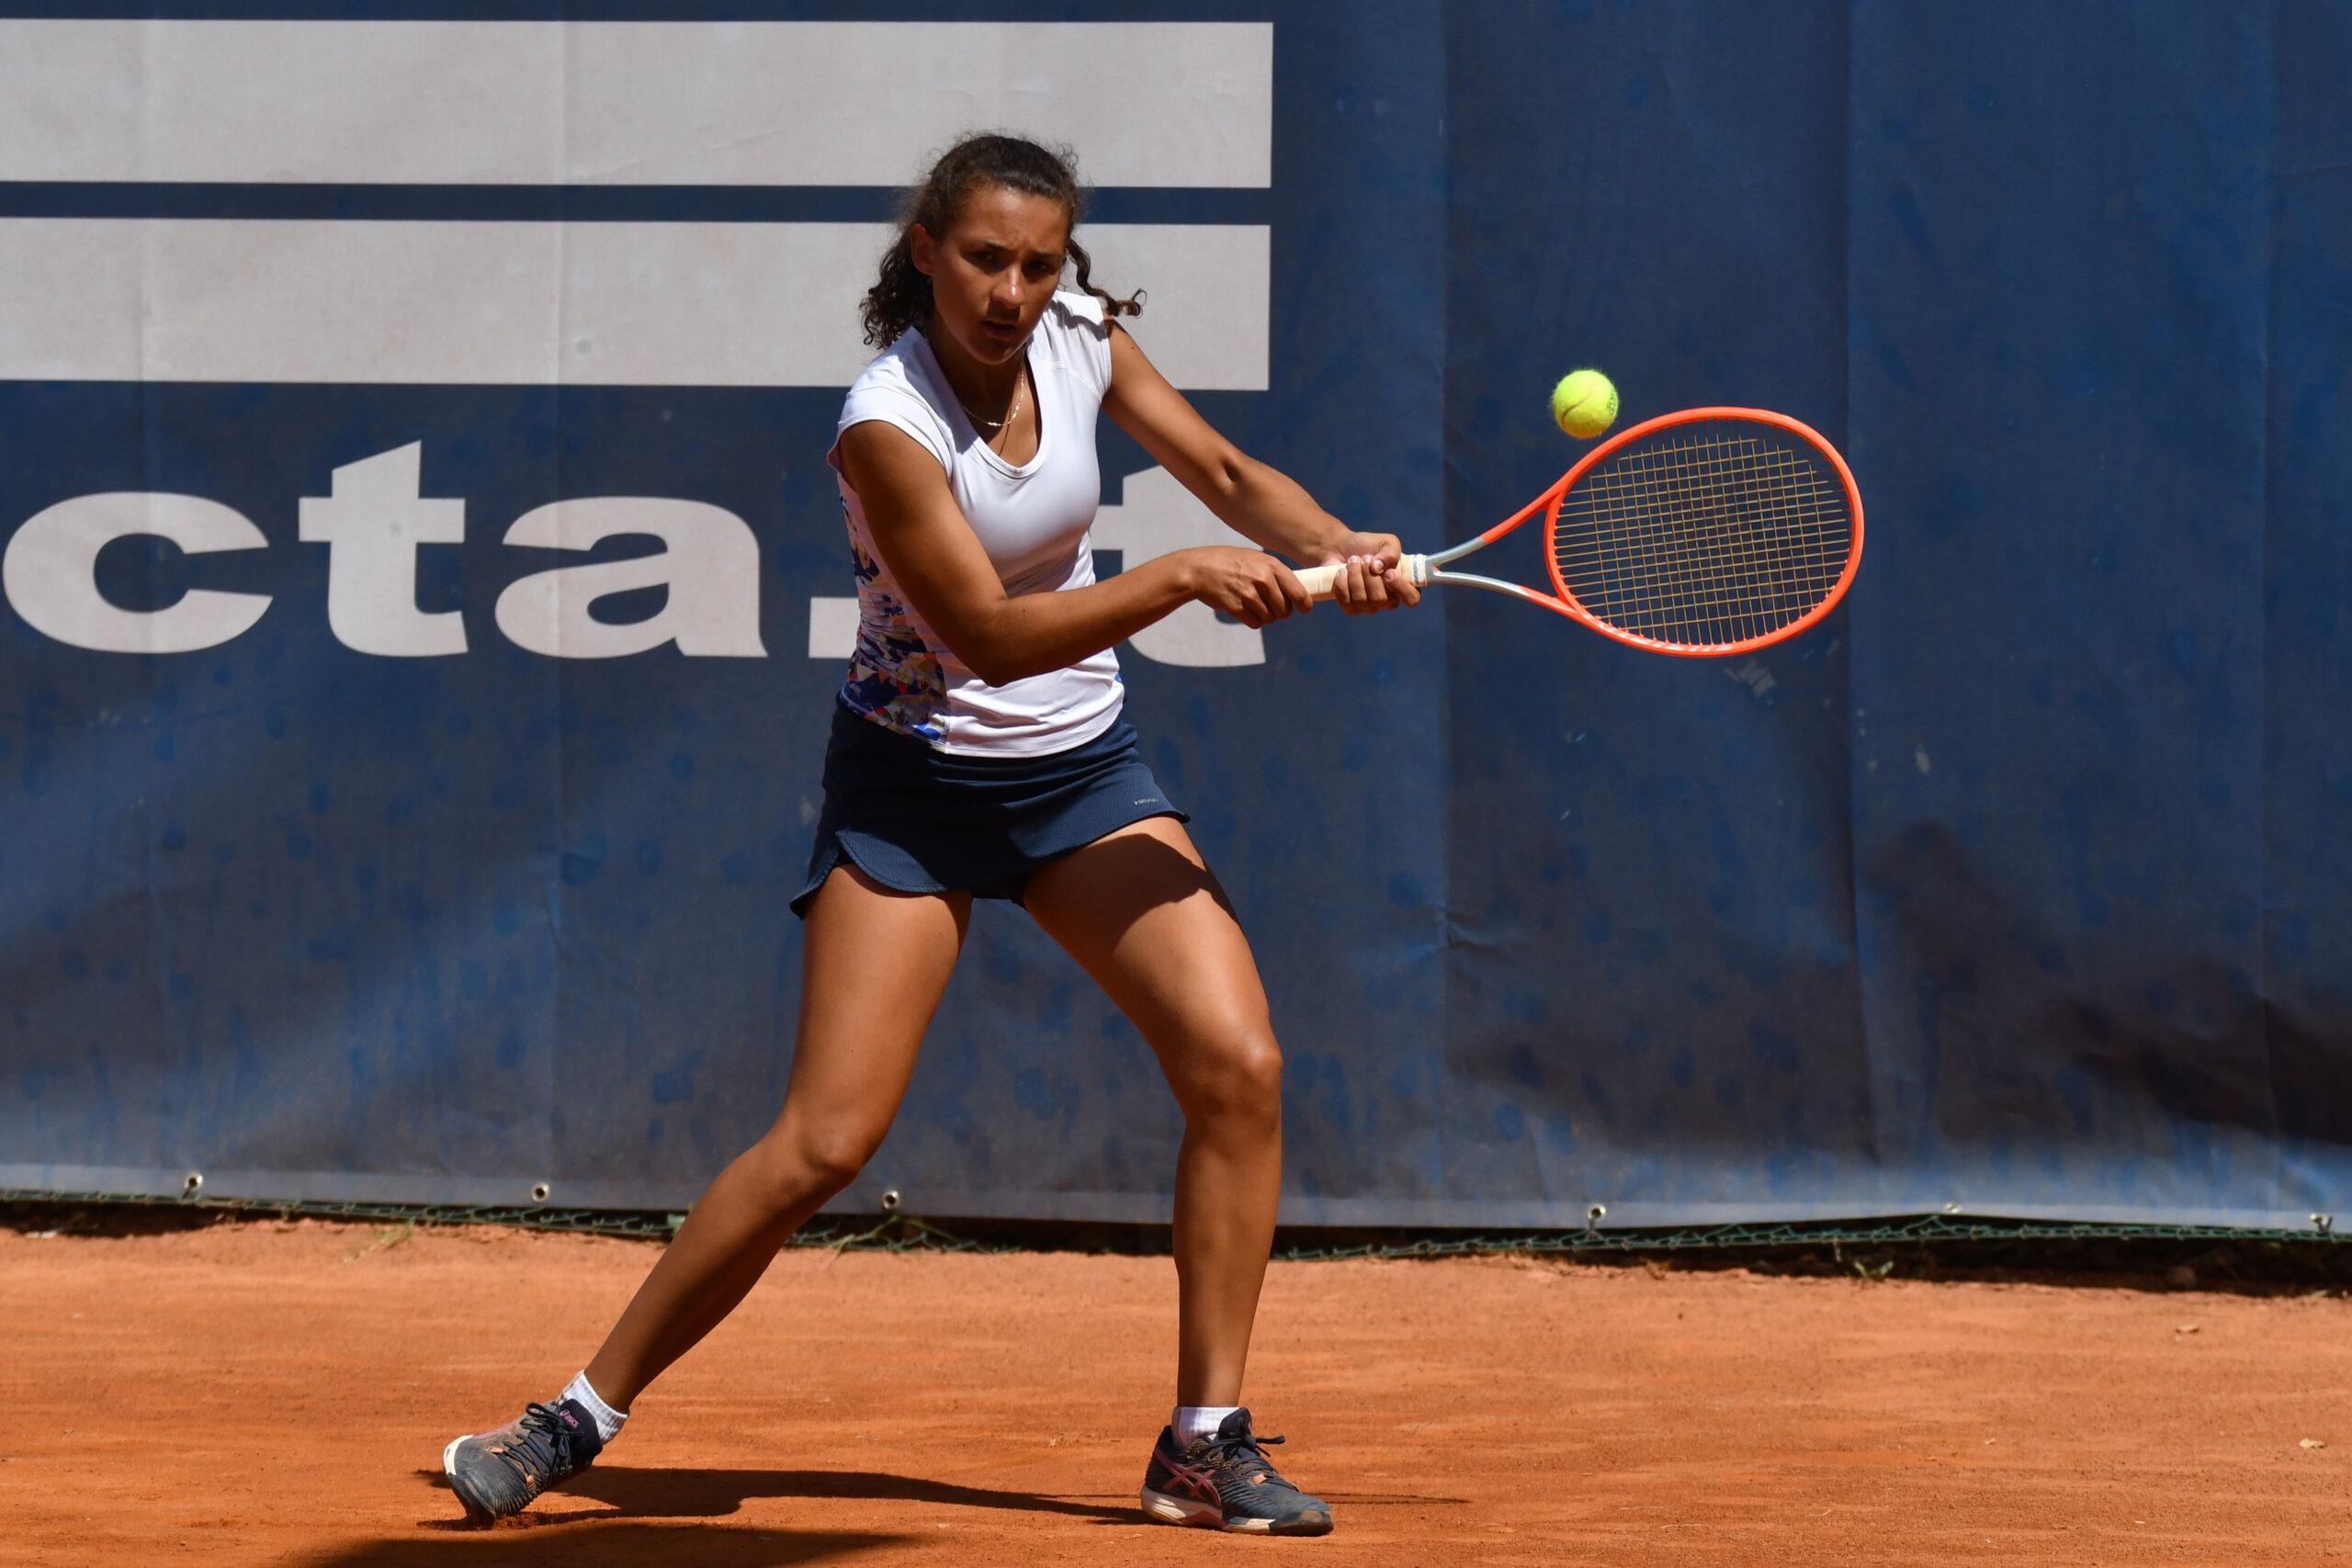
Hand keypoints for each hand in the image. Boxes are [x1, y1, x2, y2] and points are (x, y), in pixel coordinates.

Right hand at [1180, 546, 1312, 628]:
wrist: (1198, 570)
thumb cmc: (1228, 563)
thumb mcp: (1254, 558)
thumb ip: (1273, 572)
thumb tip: (1295, 591)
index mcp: (1271, 565)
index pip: (1299, 592)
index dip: (1304, 604)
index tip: (1304, 609)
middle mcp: (1264, 580)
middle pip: (1285, 610)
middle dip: (1279, 612)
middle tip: (1269, 606)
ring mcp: (1250, 595)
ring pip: (1270, 618)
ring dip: (1264, 616)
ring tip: (1252, 604)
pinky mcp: (1238, 608)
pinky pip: (1255, 623)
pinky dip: (1252, 620)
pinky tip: (1243, 609)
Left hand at [1317, 530, 1420, 614]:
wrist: (1342, 547)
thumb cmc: (1369, 546)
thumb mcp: (1386, 542)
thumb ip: (1391, 551)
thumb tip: (1379, 567)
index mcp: (1403, 586)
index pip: (1412, 599)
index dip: (1401, 589)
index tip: (1389, 572)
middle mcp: (1388, 600)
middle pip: (1381, 600)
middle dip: (1369, 576)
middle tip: (1365, 558)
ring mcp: (1369, 606)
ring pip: (1362, 601)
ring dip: (1355, 577)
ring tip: (1352, 560)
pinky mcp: (1351, 607)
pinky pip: (1347, 603)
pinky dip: (1342, 584)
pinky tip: (1342, 572)